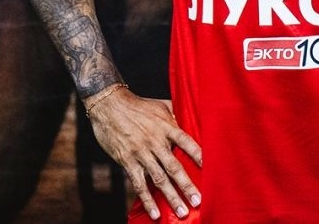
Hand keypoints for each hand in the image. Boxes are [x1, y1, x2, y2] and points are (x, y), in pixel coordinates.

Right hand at [87, 89, 201, 219]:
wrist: (109, 106)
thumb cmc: (137, 105)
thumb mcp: (160, 105)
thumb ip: (175, 114)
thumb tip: (189, 117)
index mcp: (166, 127)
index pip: (186, 142)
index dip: (198, 154)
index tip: (209, 168)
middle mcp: (156, 142)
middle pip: (174, 167)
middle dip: (187, 186)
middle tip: (198, 201)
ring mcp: (141, 153)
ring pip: (159, 179)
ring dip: (171, 197)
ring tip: (182, 212)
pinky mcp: (128, 162)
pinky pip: (139, 184)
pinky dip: (147, 200)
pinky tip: (155, 213)